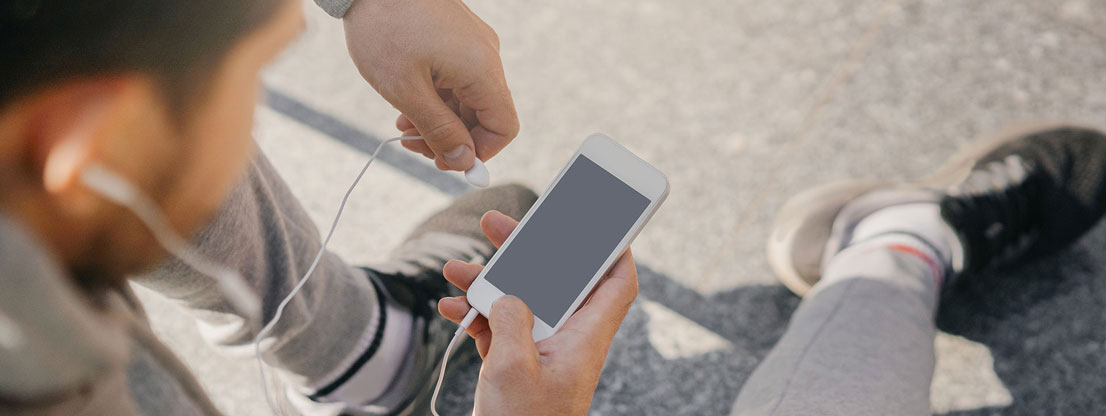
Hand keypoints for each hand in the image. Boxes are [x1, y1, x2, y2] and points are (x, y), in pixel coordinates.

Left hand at [343, 0, 518, 171]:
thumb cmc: (384, 27)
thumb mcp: (406, 90)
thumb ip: (438, 130)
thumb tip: (463, 161)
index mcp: (481, 69)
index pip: (503, 127)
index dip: (478, 152)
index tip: (445, 161)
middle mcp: (485, 57)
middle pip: (484, 116)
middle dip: (451, 138)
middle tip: (412, 145)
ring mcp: (472, 46)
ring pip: (467, 100)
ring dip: (439, 120)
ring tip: (402, 126)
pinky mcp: (457, 38)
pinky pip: (457, 80)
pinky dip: (436, 98)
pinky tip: (406, 103)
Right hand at [438, 211, 638, 415]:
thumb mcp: (514, 369)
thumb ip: (513, 320)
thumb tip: (508, 294)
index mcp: (584, 338)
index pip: (616, 284)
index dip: (614, 251)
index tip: (599, 222)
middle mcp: (566, 339)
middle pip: (556, 280)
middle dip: (526, 251)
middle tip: (497, 226)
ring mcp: (539, 351)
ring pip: (519, 300)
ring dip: (487, 284)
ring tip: (454, 269)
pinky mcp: (514, 365)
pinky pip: (497, 327)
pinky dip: (474, 315)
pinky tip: (450, 308)